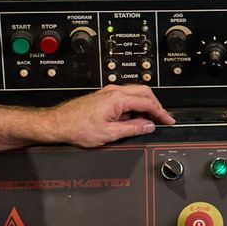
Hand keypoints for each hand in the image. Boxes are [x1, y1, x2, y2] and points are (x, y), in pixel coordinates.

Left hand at [52, 84, 175, 147]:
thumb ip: (132, 129)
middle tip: (161, 119)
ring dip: (144, 106)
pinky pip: (125, 97)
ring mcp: (108, 92)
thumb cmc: (77, 127)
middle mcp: (114, 91)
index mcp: (118, 99)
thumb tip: (148, 126)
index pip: (148, 103)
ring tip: (145, 123)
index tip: (168, 120)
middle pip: (144, 92)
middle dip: (156, 105)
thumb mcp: (109, 134)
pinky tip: (130, 119)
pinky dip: (133, 106)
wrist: (57, 124)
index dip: (161, 113)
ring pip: (135, 94)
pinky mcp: (103, 97)